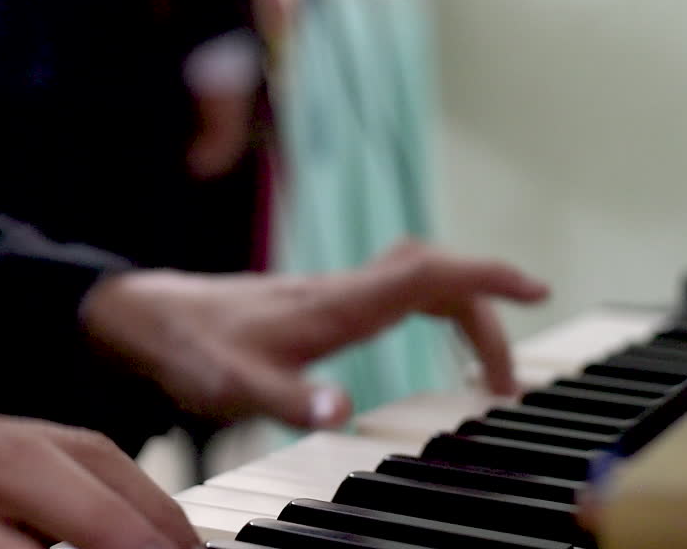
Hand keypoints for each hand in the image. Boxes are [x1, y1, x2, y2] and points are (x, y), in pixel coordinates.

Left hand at [81, 240, 548, 428]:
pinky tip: (428, 341)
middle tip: (508, 379)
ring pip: (417, 281)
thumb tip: (344, 412)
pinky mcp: (319, 303)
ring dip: (461, 315)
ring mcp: (332, 293)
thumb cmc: (193, 348)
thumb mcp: (236, 385)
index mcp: (336, 305)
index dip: (484, 277)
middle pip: (435, 277)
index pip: (427, 274)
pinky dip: (431, 309)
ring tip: (484, 373)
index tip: (535, 288)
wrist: (150, 317)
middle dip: (486, 314)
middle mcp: (341, 290)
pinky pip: (395, 292)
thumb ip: (291, 398)